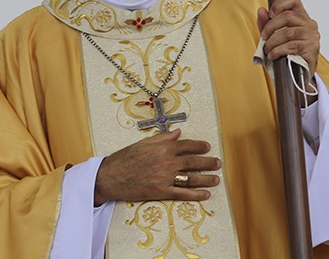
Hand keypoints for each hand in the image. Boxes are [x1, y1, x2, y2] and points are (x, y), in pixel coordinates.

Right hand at [93, 129, 220, 204]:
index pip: (186, 145)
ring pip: (192, 178)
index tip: (207, 147)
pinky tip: (205, 194)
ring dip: (207, 179)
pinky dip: (196, 195)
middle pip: (193, 162)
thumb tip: (177, 133)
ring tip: (216, 179)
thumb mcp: (143, 143)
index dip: (199, 146)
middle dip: (208, 162)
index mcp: (162, 148)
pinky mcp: (162, 192)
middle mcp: (167, 162)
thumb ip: (162, 138)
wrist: (111, 176)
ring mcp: (166, 178)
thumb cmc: (124, 159)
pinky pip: (183, 194)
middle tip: (217, 163)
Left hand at [257, 0, 320, 79]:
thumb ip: (266, 22)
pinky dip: (278, 51)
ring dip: (272, 42)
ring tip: (267, 49)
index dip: (280, 3)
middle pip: (287, 16)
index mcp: (301, 16)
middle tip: (264, 37)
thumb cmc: (285, 50)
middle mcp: (309, 24)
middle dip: (270, 27)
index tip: (270, 14)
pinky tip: (273, 55)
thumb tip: (261, 10)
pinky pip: (291, 46)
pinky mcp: (312, 49)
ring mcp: (312, 36)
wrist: (297, 72)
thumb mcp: (272, 35)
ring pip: (288, 32)